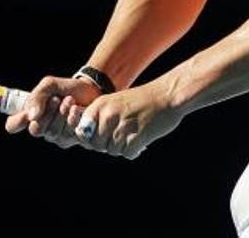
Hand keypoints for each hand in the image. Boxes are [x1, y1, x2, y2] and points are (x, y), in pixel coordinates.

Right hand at [4, 75, 101, 148]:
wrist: (91, 90)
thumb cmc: (66, 88)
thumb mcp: (50, 85)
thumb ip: (37, 96)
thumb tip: (31, 116)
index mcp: (30, 114)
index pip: (12, 125)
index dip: (16, 122)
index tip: (26, 113)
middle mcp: (40, 127)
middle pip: (35, 129)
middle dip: (48, 113)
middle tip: (57, 99)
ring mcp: (55, 135)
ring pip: (52, 132)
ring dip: (62, 114)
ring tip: (70, 100)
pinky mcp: (70, 139)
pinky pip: (68, 134)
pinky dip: (72, 119)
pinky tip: (77, 109)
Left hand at [67, 79, 182, 159]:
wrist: (167, 95)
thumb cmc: (140, 100)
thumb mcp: (114, 102)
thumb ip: (98, 118)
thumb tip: (85, 140)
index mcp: (99, 105)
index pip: (81, 132)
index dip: (90, 138)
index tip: (102, 136)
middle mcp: (108, 115)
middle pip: (96, 144)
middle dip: (107, 144)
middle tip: (122, 136)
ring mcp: (122, 126)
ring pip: (112, 150)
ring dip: (122, 147)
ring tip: (133, 134)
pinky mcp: (137, 137)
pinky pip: (127, 153)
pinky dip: (134, 150)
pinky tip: (141, 139)